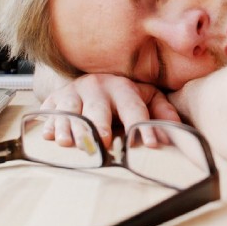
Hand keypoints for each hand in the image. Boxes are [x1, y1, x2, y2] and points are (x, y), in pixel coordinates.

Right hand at [40, 73, 179, 147]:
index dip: (143, 126)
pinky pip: (49, 112)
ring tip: (68, 143)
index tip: (151, 144)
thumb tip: (178, 132)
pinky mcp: (54, 99)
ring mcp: (73, 92)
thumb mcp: (146, 97)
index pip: (134, 109)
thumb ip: (162, 112)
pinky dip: (48, 124)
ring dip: (70, 128)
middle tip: (104, 143)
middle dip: (100, 127)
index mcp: (123, 88)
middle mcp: (97, 87)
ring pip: (70, 111)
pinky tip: (48, 136)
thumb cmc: (123, 96)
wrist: (92, 81)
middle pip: (98, 110)